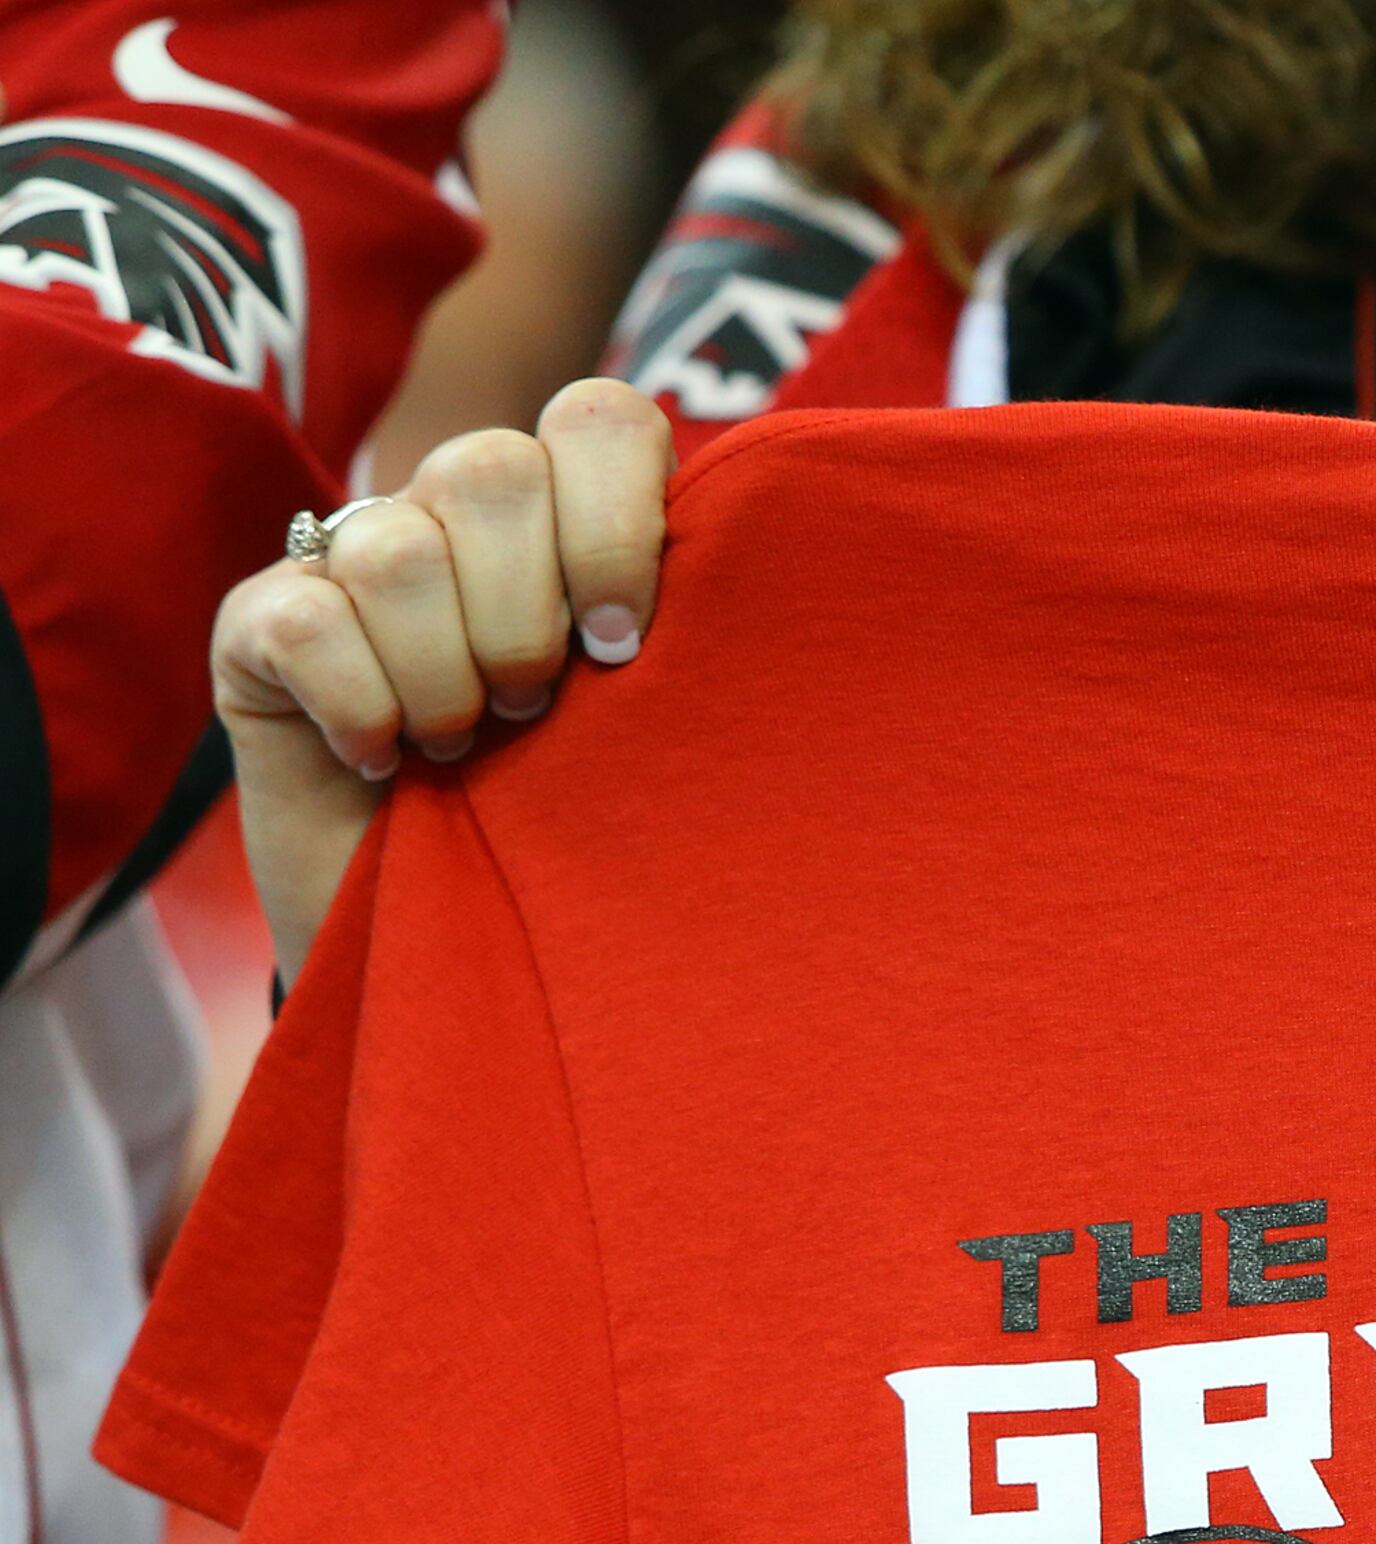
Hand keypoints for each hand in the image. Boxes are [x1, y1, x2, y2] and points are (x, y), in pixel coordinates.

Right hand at [210, 378, 670, 977]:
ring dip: (448, 678)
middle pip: (492, 469)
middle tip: (535, 709)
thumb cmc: (575, 817)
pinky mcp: (259, 618)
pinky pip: (311, 621)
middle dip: (525, 616)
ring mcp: (348, 553)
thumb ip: (692, 639)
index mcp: (568, 512)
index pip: (599, 419)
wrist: (460, 929)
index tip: (624, 646)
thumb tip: (752, 593)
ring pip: (398, 550)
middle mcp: (455, 509)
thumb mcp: (655, 726)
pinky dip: (364, 709)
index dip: (617, 522)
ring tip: (464, 747)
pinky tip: (383, 760)